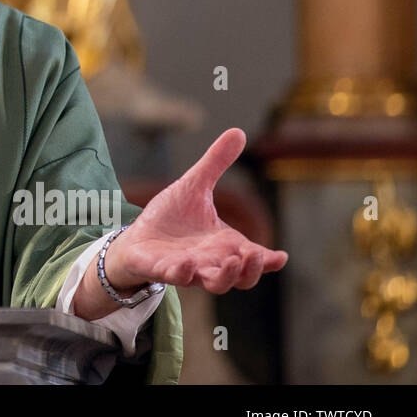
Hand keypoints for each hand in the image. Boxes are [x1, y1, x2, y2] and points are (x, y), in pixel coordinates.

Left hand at [103, 128, 287, 293]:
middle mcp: (211, 261)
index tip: (281, 256)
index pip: (253, 258)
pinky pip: (176, 278)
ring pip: (215, 284)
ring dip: (226, 276)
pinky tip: (187, 262)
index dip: (268, 260)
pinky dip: (182, 273)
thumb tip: (239, 131)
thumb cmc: (169, 218)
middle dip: (251, 270)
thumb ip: (216, 164)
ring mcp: (188, 269)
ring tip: (234, 260)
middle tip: (255, 255)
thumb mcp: (194, 186)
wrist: (135, 238)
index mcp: (224, 244)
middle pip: (241, 278)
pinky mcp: (162, 270)